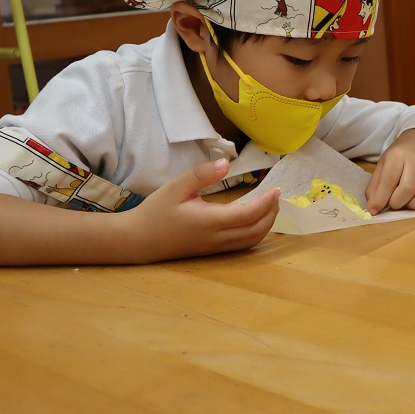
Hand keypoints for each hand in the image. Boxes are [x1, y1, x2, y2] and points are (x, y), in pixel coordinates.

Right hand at [121, 158, 280, 261]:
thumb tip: (226, 162)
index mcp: (208, 221)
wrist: (138, 240)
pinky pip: (241, 245)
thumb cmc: (156, 211)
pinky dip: (255, 233)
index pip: (248, 215)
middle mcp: (216, 238)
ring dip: (266, 225)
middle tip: (277, 196)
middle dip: (271, 214)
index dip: (266, 203)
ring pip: (251, 241)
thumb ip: (202, 175)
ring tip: (271, 207)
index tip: (276, 189)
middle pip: (255, 230)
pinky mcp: (212, 251)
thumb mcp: (176, 187)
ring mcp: (215, 247)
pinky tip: (255, 220)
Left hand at [365, 129, 414, 213]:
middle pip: (407, 189)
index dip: (380, 199)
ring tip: (407, 201)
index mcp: (398, 155)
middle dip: (397, 203)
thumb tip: (373, 208)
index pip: (388, 181)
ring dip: (414, 205)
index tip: (374, 211)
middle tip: (393, 203)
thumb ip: (375, 186)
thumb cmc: (398, 158)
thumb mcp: (382, 166)